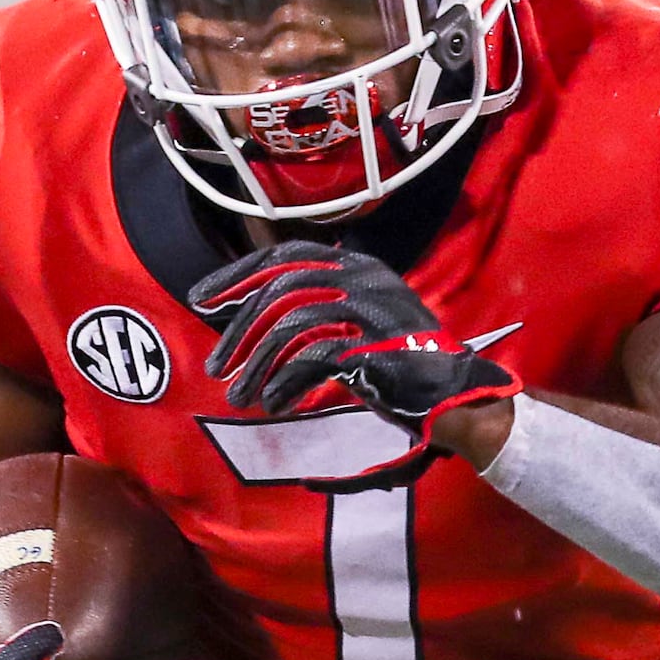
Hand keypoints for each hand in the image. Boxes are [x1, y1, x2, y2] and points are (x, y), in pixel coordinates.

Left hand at [190, 242, 522, 441]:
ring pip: (291, 323)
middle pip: (281, 287)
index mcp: (357, 266)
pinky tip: (276, 404)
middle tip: (216, 366)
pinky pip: (313, 358)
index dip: (238, 274)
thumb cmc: (400, 367)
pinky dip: (287, 383)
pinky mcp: (375, 344)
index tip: (203, 299)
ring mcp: (372, 308)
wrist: (456, 396)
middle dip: (239, 329)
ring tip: (241, 397)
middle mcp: (363, 277)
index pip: (286, 254)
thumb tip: (243, 315)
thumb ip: (311, 314)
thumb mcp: (353, 327)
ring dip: (257, 364)